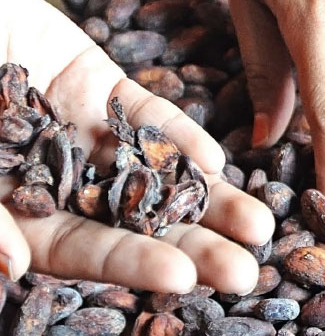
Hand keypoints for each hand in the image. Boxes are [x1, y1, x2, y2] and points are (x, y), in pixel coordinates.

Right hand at [0, 0, 273, 293]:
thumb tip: (12, 269)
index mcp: (23, 209)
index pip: (84, 250)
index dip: (131, 266)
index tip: (182, 280)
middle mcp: (60, 177)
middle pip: (136, 220)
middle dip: (193, 246)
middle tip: (247, 270)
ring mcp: (83, 130)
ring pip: (155, 170)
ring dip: (207, 197)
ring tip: (260, 223)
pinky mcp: (99, 84)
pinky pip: (145, 114)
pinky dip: (178, 135)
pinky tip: (216, 159)